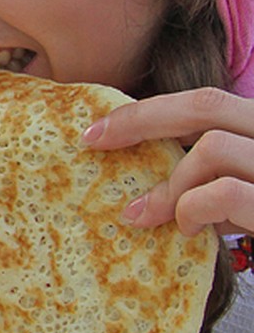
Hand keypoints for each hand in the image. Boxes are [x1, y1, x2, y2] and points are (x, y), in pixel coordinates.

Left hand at [83, 87, 253, 236]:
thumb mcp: (241, 192)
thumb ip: (206, 180)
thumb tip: (138, 184)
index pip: (206, 102)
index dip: (148, 111)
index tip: (98, 130)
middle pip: (207, 104)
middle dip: (140, 121)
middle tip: (93, 142)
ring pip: (213, 148)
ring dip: (171, 187)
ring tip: (150, 217)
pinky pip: (223, 193)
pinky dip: (193, 210)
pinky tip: (189, 230)